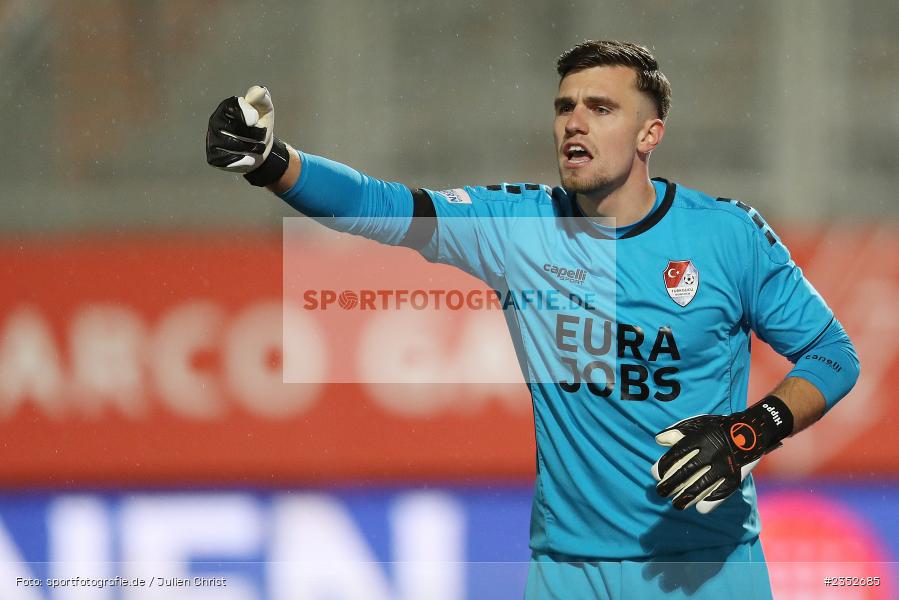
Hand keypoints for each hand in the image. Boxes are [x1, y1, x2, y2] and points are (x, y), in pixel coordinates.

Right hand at [206, 85, 274, 172]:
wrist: (260, 151)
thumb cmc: (260, 126)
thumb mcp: (265, 111)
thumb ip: (262, 99)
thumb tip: (259, 91)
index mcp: (226, 107)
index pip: (231, 107)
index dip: (245, 113)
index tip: (255, 119)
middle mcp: (215, 122)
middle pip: (233, 128)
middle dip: (255, 134)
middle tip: (263, 137)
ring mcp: (212, 139)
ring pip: (231, 145)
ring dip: (251, 148)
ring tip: (258, 147)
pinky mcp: (213, 157)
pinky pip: (228, 160)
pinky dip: (243, 160)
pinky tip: (249, 158)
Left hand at [651, 397, 792, 512]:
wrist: (751, 430)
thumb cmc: (717, 428)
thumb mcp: (697, 423)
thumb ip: (676, 431)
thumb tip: (658, 441)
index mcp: (699, 438)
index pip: (675, 456)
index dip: (662, 467)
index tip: (656, 475)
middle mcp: (711, 452)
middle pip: (684, 473)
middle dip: (669, 486)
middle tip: (661, 492)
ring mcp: (724, 465)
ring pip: (700, 487)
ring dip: (685, 499)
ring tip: (676, 504)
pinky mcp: (736, 477)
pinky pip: (720, 493)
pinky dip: (709, 502)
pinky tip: (699, 507)